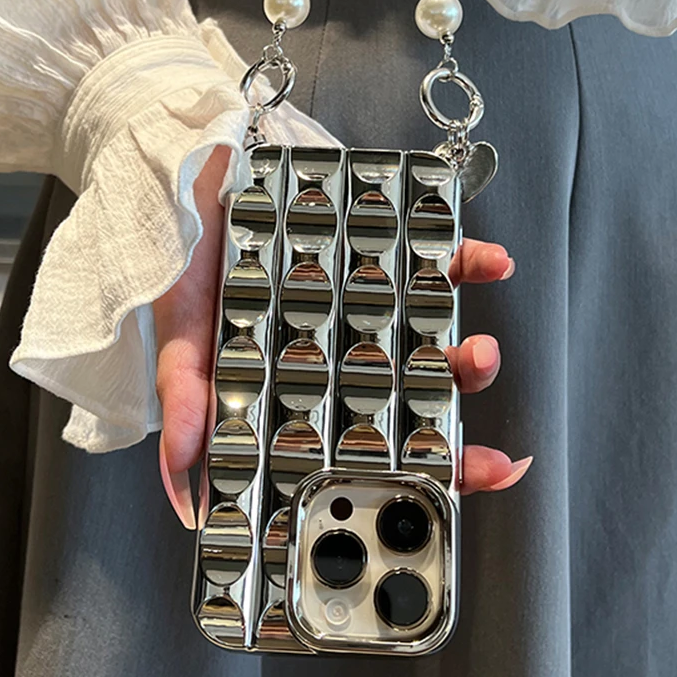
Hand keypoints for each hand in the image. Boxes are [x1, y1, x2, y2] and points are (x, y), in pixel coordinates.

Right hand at [153, 146, 530, 528]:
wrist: (194, 174)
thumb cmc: (190, 261)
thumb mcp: (183, 337)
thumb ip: (190, 407)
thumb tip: (188, 501)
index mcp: (301, 381)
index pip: (359, 441)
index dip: (407, 475)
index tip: (451, 499)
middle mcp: (344, 347)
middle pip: (410, 403)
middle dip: (456, 436)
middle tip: (489, 457)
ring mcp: (371, 298)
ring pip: (436, 340)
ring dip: (472, 358)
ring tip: (480, 356)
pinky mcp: (385, 243)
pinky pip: (443, 255)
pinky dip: (476, 261)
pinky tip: (494, 263)